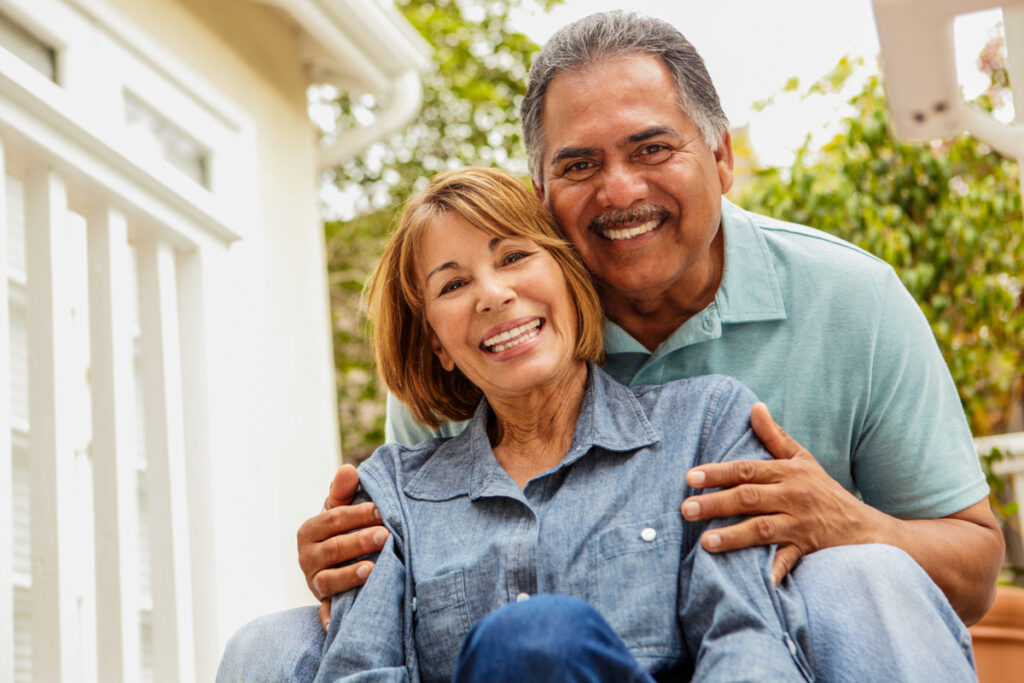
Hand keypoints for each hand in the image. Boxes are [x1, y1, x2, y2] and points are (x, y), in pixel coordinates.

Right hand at [297, 465, 389, 628]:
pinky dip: (330, 619)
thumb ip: (344, 491)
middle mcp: (307, 558)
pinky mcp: (324, 604)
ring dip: (350, 576)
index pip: (332, 520)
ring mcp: (315, 583)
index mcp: (310, 531)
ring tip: (373, 569)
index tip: (381, 510)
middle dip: (359, 542)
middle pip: (333, 549)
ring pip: (329, 580)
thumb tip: (348, 469)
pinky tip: (340, 624)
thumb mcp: (340, 508)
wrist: (335, 561)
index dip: (357, 514)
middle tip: (386, 535)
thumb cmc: (341, 529)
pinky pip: (326, 613)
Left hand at [681, 403, 871, 584]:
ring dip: (734, 536)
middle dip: (716, 503)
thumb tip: (754, 407)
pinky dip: (776, 570)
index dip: (718, 473)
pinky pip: (789, 560)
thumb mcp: (803, 459)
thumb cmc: (825, 490)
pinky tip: (760, 580)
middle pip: (749, 498)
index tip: (690, 478)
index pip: (747, 470)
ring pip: (763, 529)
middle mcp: (793, 496)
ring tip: (705, 542)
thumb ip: (775, 436)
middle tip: (686, 509)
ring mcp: (800, 524)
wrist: (864, 526)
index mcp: (788, 473)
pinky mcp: (808, 548)